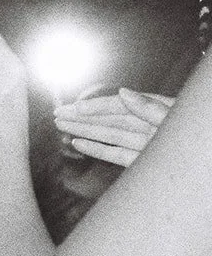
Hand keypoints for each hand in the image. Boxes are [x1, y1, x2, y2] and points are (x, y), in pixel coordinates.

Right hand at [53, 88, 173, 166]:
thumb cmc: (202, 141)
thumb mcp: (178, 119)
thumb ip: (152, 108)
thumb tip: (123, 92)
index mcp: (164, 110)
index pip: (122, 106)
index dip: (97, 106)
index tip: (74, 108)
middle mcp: (152, 126)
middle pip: (112, 119)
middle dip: (84, 117)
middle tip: (58, 114)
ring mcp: (148, 145)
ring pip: (110, 136)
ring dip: (85, 130)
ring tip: (61, 125)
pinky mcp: (145, 163)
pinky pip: (119, 156)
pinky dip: (98, 150)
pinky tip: (78, 144)